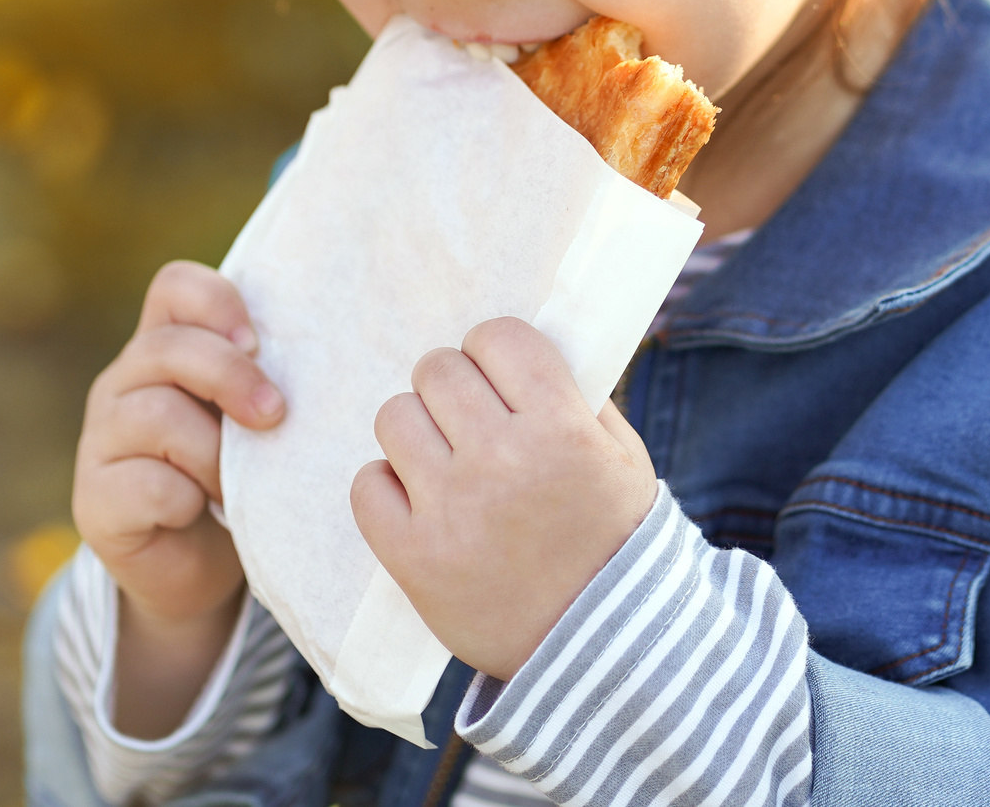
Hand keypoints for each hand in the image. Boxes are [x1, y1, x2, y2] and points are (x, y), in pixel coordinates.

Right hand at [72, 260, 283, 733]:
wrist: (195, 569)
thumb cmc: (238, 480)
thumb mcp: (253, 421)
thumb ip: (268, 380)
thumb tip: (337, 354)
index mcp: (163, 350)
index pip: (174, 287)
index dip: (218, 302)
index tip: (261, 343)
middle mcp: (123, 385)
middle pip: (166, 347)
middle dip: (231, 377)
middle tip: (275, 415)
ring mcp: (101, 441)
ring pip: (155, 414)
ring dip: (213, 452)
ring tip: (237, 484)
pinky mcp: (95, 500)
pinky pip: (146, 484)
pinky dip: (187, 498)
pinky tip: (201, 511)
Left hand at [351, 317, 658, 680]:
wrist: (601, 652)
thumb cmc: (612, 543)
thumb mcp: (622, 460)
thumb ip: (578, 399)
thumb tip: (521, 352)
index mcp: (561, 429)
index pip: (497, 337)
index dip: (495, 350)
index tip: (500, 377)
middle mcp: (502, 462)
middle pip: (438, 370)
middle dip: (452, 387)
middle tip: (469, 420)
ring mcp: (451, 510)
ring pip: (394, 417)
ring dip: (418, 432)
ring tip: (445, 462)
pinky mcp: (413, 558)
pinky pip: (367, 484)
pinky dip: (387, 487)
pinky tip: (420, 502)